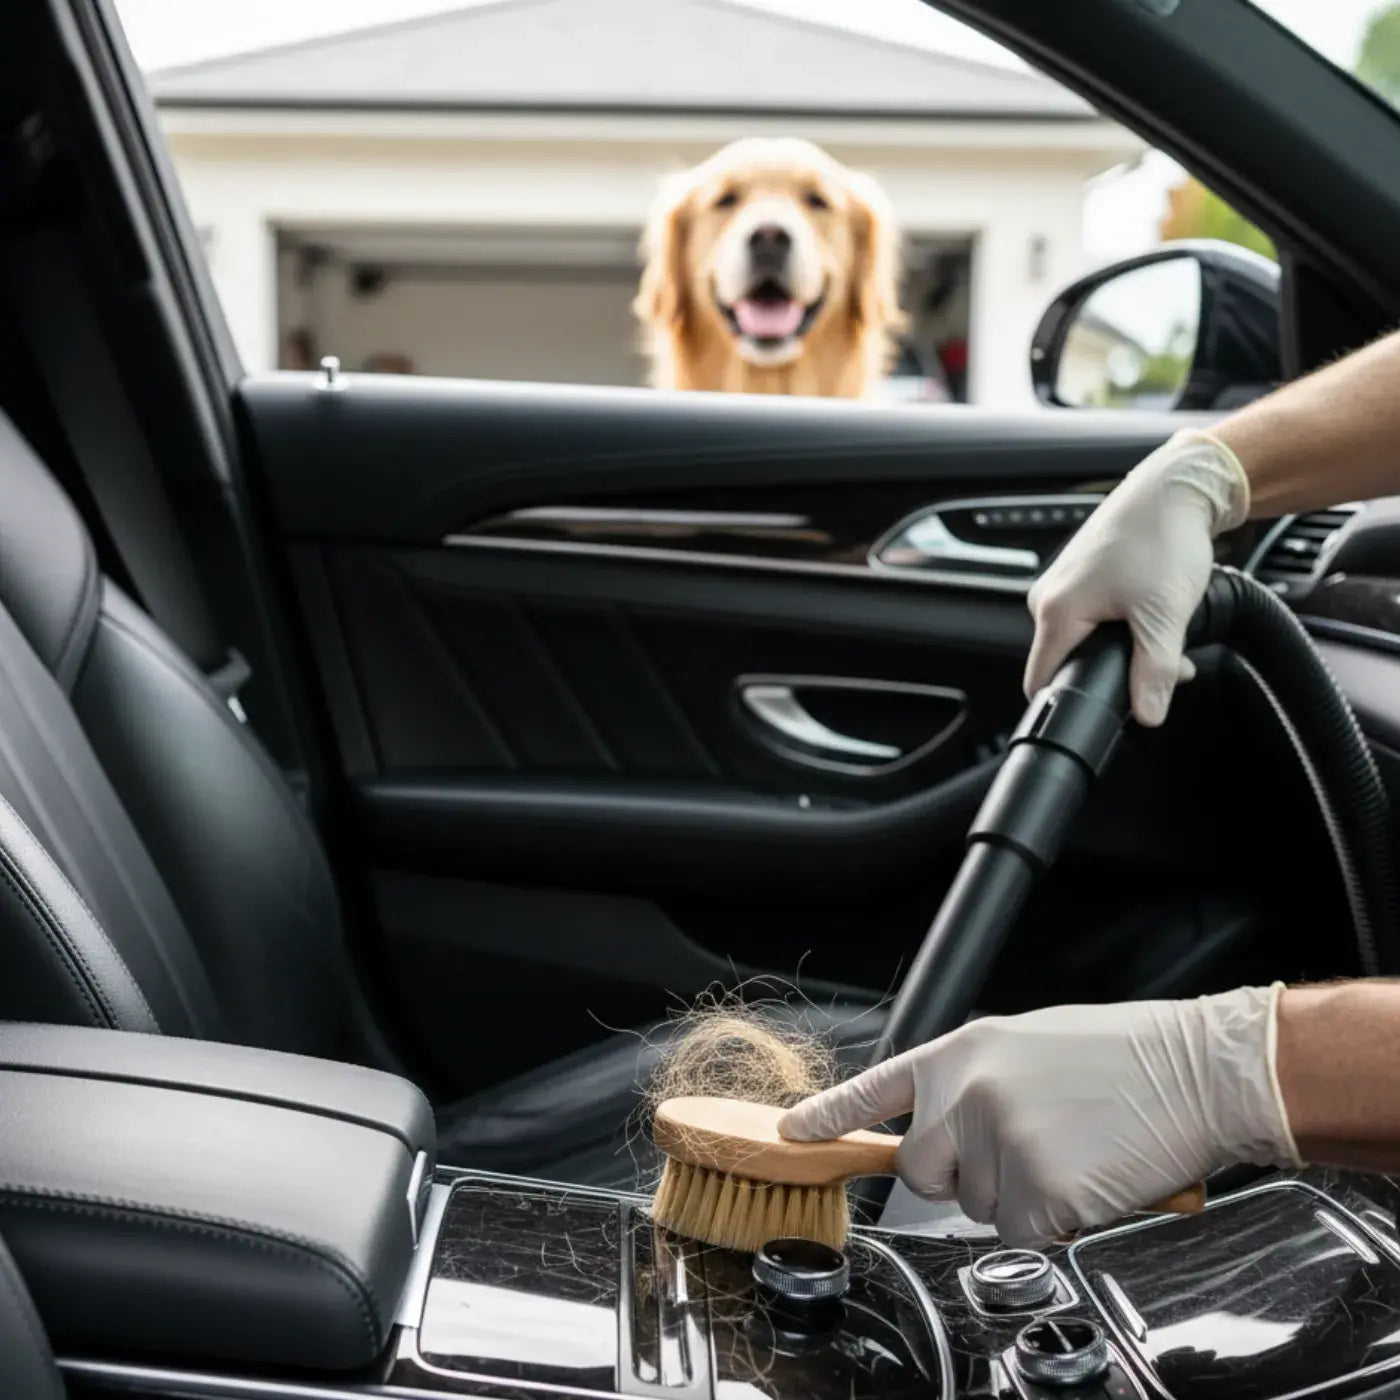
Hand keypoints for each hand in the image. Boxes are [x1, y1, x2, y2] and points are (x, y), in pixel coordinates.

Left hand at [779, 988, 1298, 1246]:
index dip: (830, 1117)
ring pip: (976, 1208)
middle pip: (922, 1172)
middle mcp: (966, 1094)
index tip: (792, 1136)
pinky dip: (1053, 1223)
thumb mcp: (1027, 1046)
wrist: (1194, 1068)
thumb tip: (948, 1126)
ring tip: (1070, 1149)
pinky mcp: (1035, 1192)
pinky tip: (1086, 1179)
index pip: (876, 1089)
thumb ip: (973, 1083)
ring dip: (1018, 1197)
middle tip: (1026, 1149)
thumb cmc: (1121, 1056)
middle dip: (962, 1177)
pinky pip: (1020, 1235)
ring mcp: (998, 1143)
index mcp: (961, 1051)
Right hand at [1023, 432, 1249, 726]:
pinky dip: (1123, 622)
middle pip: (1068, 660)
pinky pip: (1092, 613)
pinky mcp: (1082, 573)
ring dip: (1124, 647)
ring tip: (1164, 630)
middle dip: (1114, 673)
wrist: (1177, 486)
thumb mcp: (1164, 616)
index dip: (1071, 702)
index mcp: (1055, 610)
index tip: (1105, 707)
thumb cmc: (1162, 536)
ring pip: (1085, 637)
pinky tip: (1154, 609)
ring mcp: (1064, 582)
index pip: (1041, 680)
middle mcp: (1049, 596)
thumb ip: (1155, 673)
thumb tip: (1148, 715)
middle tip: (1163, 666)